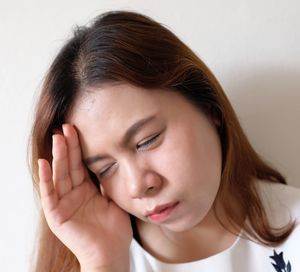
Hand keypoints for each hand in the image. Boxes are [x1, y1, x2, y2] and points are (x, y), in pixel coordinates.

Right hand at [38, 124, 131, 270]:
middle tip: (67, 127)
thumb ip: (108, 181)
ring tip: (57, 138)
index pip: (81, 164)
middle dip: (69, 147)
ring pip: (60, 176)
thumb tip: (112, 159)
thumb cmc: (115, 228)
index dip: (79, 148)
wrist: (112, 252)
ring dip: (58, 157)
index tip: (78, 130)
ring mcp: (64, 204)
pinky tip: (44, 164)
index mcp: (86, 189)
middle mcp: (73, 194)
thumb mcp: (113, 198)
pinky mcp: (57, 216)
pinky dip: (46, 180)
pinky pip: (50, 195)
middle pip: (70, 166)